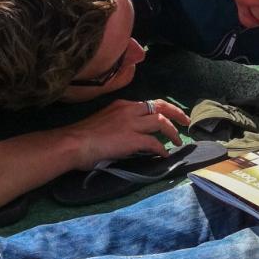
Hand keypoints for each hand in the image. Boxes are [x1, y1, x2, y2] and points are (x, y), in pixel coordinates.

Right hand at [64, 99, 189, 169]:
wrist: (72, 143)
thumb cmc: (81, 136)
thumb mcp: (103, 122)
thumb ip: (118, 124)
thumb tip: (126, 136)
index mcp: (122, 105)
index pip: (147, 103)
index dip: (161, 109)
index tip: (169, 115)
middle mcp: (129, 110)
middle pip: (160, 106)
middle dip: (176, 113)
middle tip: (186, 121)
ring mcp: (131, 124)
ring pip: (161, 122)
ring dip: (172, 132)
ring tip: (178, 141)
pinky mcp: (132, 139)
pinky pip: (154, 143)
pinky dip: (161, 149)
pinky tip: (164, 155)